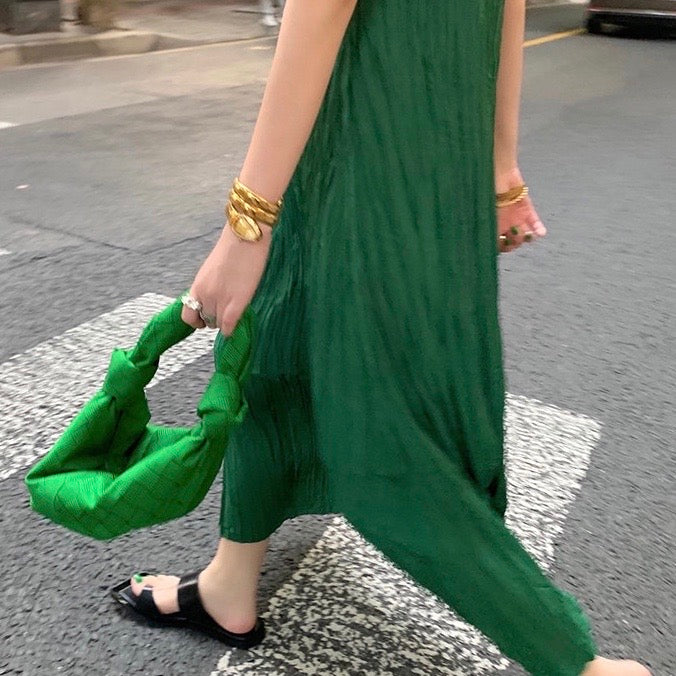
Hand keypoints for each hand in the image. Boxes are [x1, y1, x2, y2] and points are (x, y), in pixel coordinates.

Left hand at [181, 221, 272, 335]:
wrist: (245, 237)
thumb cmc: (233, 248)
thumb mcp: (213, 269)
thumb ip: (210, 286)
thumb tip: (216, 299)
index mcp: (197, 286)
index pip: (188, 315)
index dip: (197, 320)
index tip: (205, 320)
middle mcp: (204, 295)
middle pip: (206, 320)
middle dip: (215, 319)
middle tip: (225, 313)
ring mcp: (219, 300)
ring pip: (218, 324)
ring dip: (225, 322)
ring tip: (234, 314)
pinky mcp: (236, 303)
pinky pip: (228, 326)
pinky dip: (231, 330)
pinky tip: (235, 327)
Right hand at [495, 167, 546, 252]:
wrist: (498, 172)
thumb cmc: (487, 195)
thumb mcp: (486, 216)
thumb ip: (491, 232)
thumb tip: (494, 247)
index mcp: (491, 226)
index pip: (497, 245)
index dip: (500, 248)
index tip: (501, 246)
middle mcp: (503, 224)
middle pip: (511, 242)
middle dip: (513, 243)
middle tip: (513, 239)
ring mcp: (515, 217)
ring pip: (523, 234)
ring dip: (525, 238)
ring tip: (525, 236)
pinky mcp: (526, 208)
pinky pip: (533, 221)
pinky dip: (537, 228)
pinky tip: (541, 233)